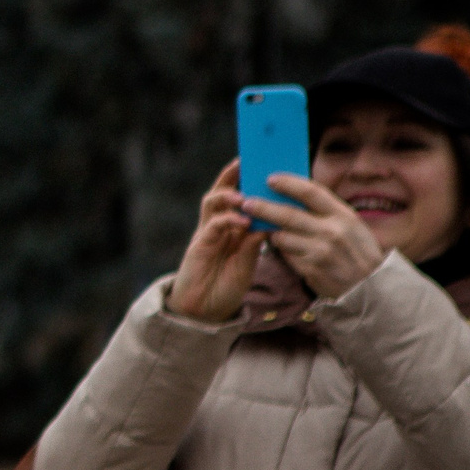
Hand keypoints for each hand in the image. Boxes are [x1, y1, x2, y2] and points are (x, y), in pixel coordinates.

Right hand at [168, 160, 260, 320]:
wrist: (205, 308)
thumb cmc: (227, 284)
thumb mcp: (248, 260)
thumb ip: (255, 241)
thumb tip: (270, 222)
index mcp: (231, 228)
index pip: (236, 197)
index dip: (244, 179)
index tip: (261, 164)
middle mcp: (217, 226)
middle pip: (221, 192)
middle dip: (231, 175)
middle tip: (246, 161)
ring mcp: (207, 234)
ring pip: (212, 203)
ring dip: (228, 195)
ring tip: (245, 194)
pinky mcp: (199, 246)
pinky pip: (213, 226)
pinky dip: (228, 220)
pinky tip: (243, 220)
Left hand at [247, 172, 386, 299]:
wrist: (371, 286)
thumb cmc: (356, 251)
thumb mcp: (350, 225)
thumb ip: (325, 211)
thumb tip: (293, 193)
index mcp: (343, 215)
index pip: (311, 192)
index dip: (288, 183)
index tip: (270, 178)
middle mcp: (332, 231)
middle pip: (288, 214)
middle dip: (263, 207)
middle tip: (245, 202)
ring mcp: (321, 251)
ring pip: (282, 236)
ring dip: (270, 231)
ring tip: (261, 227)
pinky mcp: (311, 269)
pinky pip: (286, 255)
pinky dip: (280, 250)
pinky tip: (279, 247)